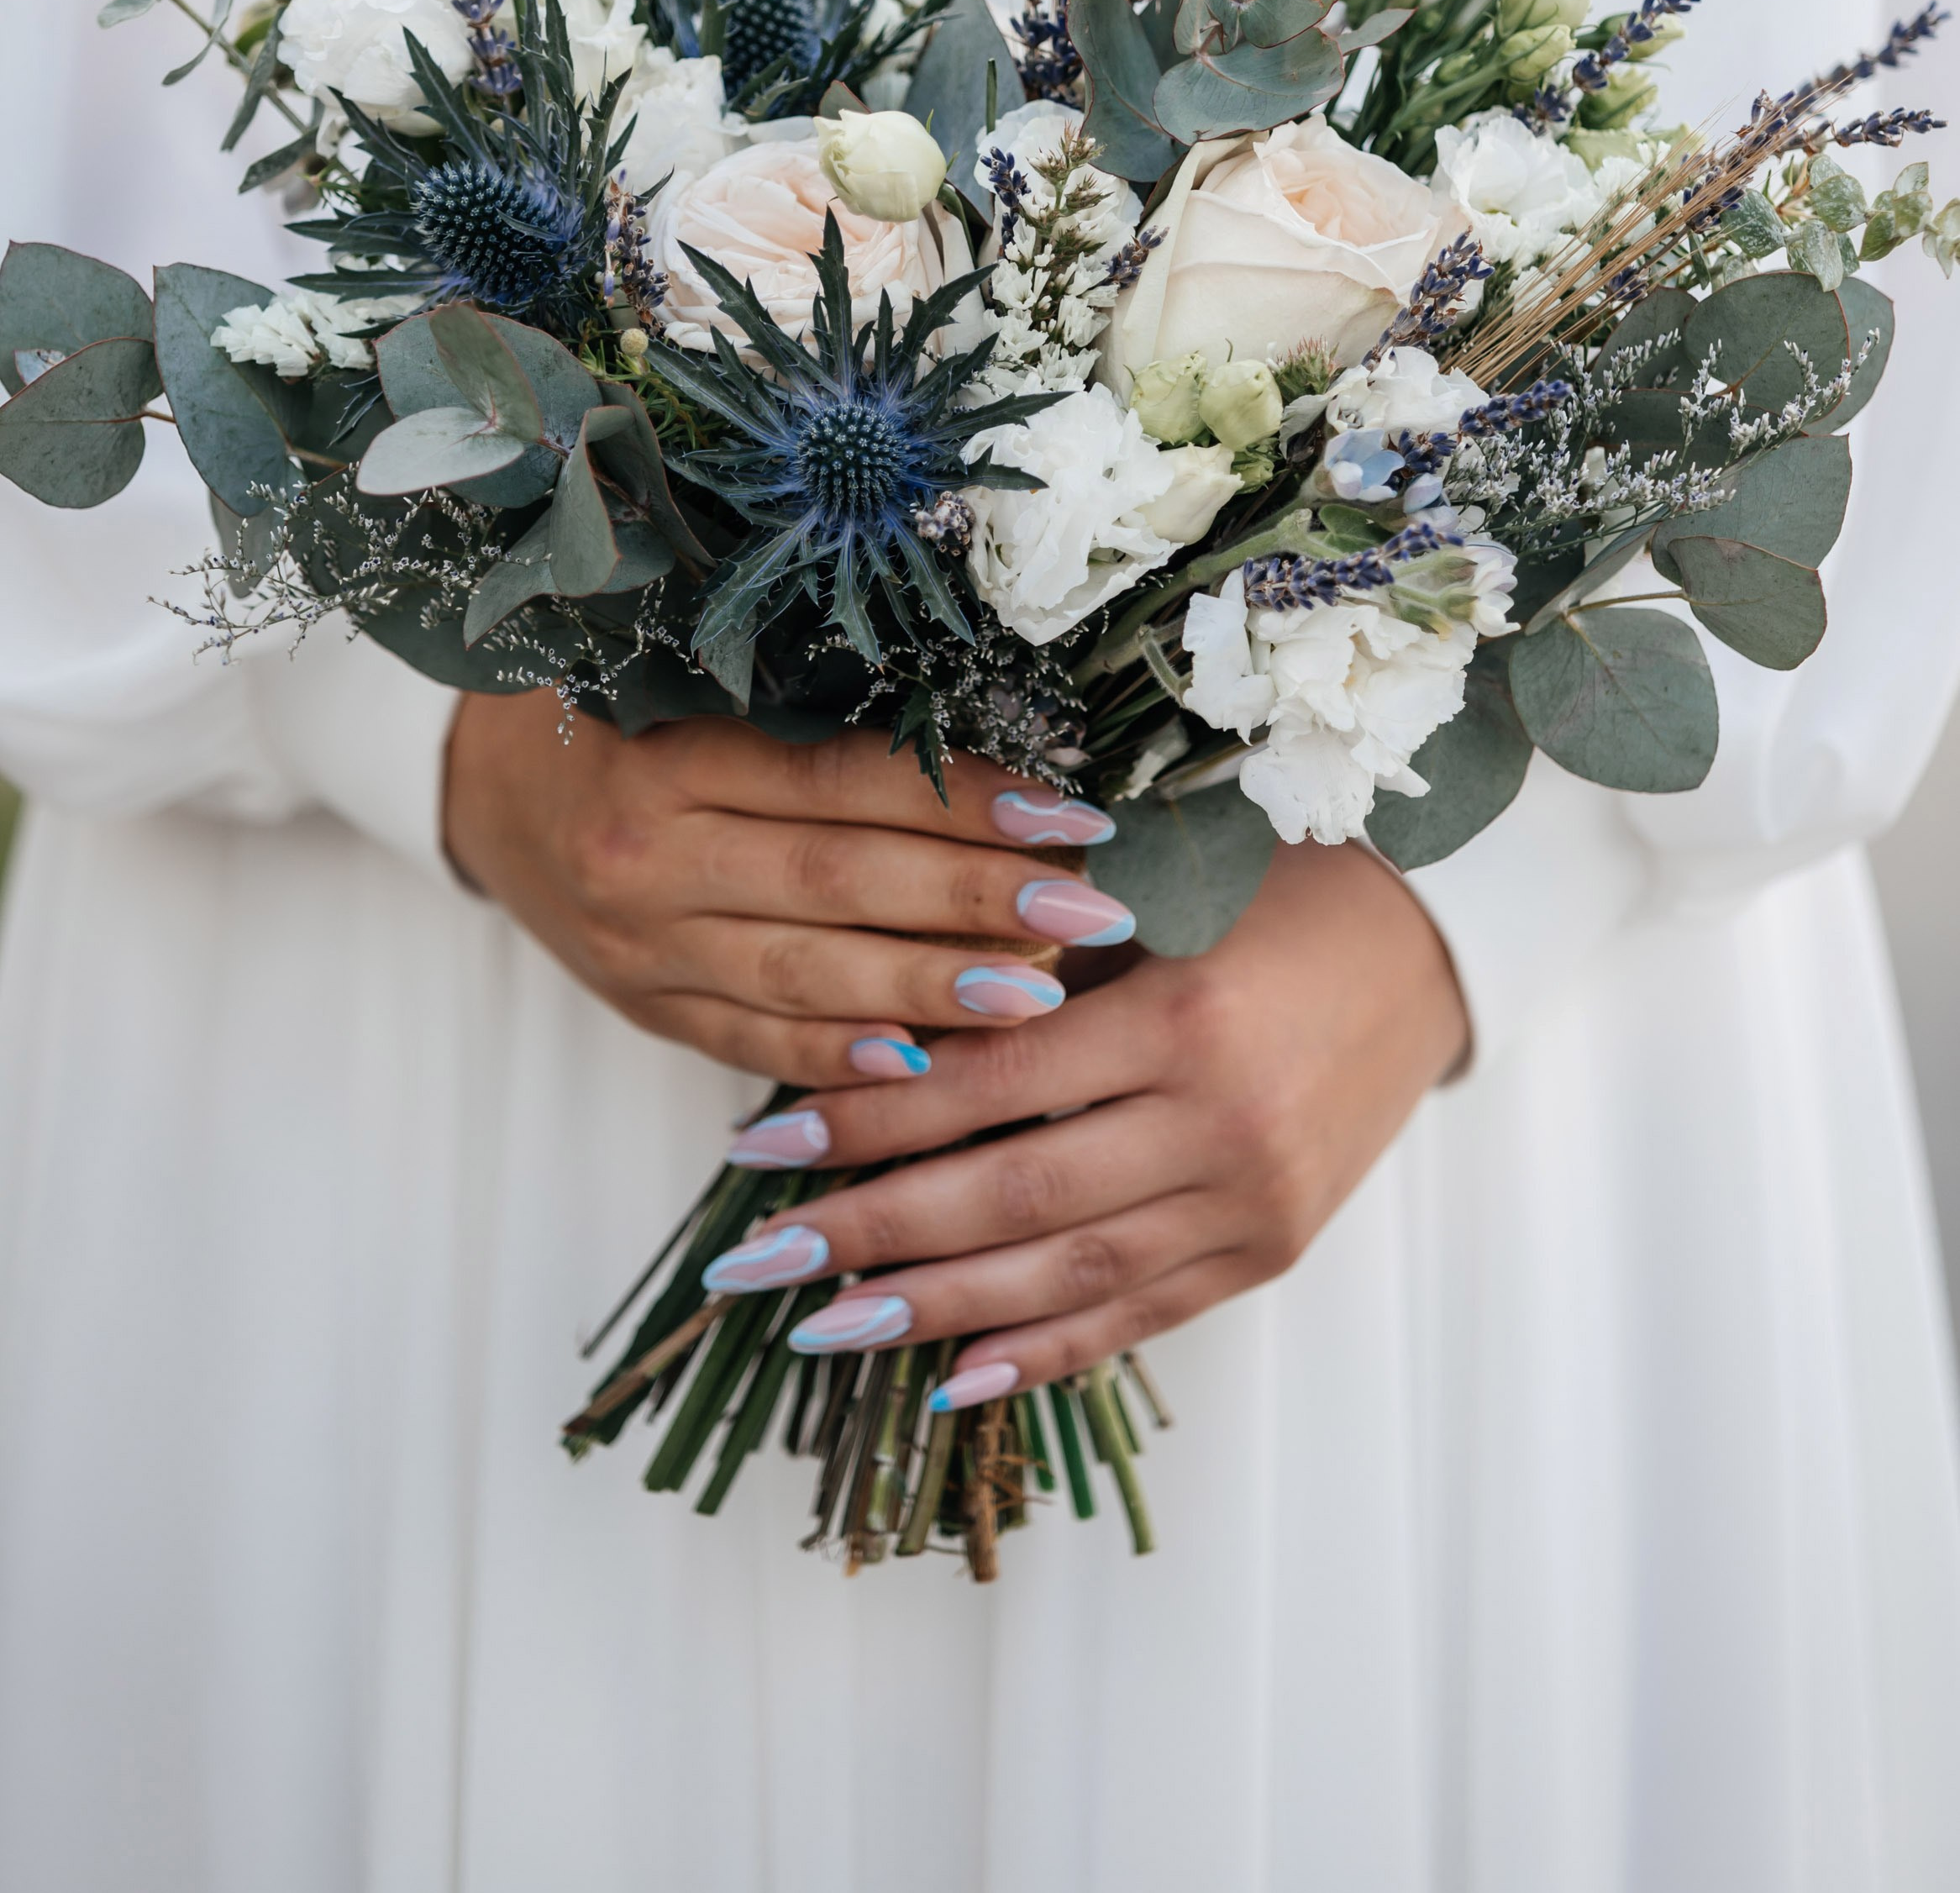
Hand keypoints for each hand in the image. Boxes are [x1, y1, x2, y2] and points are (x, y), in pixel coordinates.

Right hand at [442, 690, 1135, 1086]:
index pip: (842, 780)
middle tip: (1091, 911)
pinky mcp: (643, 1008)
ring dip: (931, 991)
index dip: (963, 797)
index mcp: (670, 753)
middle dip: (976, 902)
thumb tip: (988, 737)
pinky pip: (753, 1042)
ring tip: (1041, 993)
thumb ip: (813, 709)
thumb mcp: (691, 678)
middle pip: (837, 883)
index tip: (1072, 811)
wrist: (481, 784)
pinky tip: (927, 1065)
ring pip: (804, 976)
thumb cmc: (620, 708)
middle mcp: (649, 855)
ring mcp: (641, 945)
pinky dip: (842, 1057)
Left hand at [701, 842, 1467, 1393]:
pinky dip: (1045, 1352)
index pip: (990, 1085)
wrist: (1432, 940)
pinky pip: (1141, 1315)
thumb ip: (1041, 967)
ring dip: (933, 1310)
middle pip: (1012, 1198)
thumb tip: (883, 1030)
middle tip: (755, 1259)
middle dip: (870, 1233)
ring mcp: (1252, 1202)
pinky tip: (954, 1377)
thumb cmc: (1276, 886)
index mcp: (1182, 1017)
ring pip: (1066, 1275)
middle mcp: (1218, 1124)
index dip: (869, 1119)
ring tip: (822, 1328)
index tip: (762, 1142)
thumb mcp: (1159, 895)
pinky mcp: (1273, 1248)